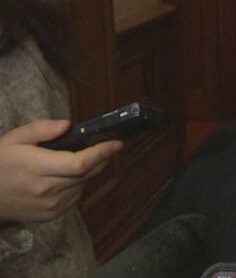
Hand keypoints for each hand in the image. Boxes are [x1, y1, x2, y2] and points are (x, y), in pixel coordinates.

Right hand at [0, 119, 122, 222]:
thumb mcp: (13, 139)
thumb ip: (41, 129)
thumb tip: (68, 125)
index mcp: (36, 168)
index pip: (80, 163)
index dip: (102, 153)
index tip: (117, 143)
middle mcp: (46, 190)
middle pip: (87, 173)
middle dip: (101, 158)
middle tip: (105, 146)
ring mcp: (50, 206)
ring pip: (84, 185)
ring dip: (88, 171)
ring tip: (74, 161)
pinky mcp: (51, 215)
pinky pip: (76, 196)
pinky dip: (78, 184)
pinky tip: (64, 177)